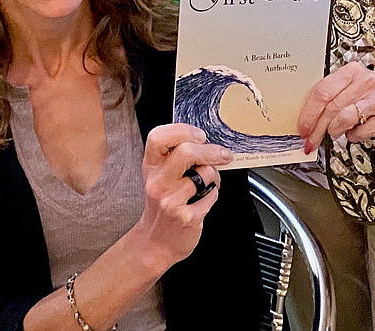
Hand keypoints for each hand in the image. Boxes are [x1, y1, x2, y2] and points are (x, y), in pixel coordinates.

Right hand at [135, 123, 232, 272]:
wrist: (156, 243)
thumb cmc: (162, 205)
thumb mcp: (160, 176)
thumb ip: (175, 156)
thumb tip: (205, 141)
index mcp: (151, 166)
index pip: (158, 137)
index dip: (182, 130)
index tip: (200, 135)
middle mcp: (158, 181)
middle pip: (186, 152)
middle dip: (211, 151)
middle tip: (223, 154)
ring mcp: (170, 200)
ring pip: (204, 173)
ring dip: (214, 176)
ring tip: (208, 183)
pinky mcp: (185, 216)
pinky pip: (212, 195)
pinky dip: (214, 194)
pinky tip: (204, 200)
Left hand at [298, 63, 374, 151]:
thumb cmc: (372, 91)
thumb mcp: (352, 83)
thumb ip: (332, 94)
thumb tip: (307, 116)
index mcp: (351, 71)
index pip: (322, 91)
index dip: (308, 112)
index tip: (302, 127)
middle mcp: (366, 82)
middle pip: (331, 108)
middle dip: (317, 128)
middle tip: (311, 140)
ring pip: (344, 119)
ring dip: (334, 131)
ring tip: (335, 132)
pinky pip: (361, 132)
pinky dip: (353, 136)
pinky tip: (354, 132)